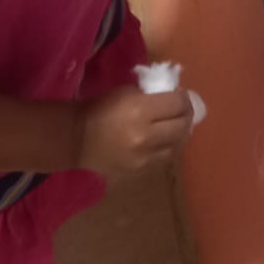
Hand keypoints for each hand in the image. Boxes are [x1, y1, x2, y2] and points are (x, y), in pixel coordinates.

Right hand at [77, 87, 193, 176]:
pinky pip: (163, 157)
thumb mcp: (125, 92)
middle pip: (183, 125)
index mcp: (140, 110)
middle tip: (183, 109)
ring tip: (175, 125)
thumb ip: (150, 95)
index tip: (180, 95)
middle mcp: (146, 135)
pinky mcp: (141, 170)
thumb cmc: (99, 108)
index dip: (183, 98)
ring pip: (177, 145)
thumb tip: (172, 96)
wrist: (76, 139)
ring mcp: (144, 156)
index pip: (178, 103)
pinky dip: (166, 147)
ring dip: (179, 133)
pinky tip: (161, 140)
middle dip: (187, 115)